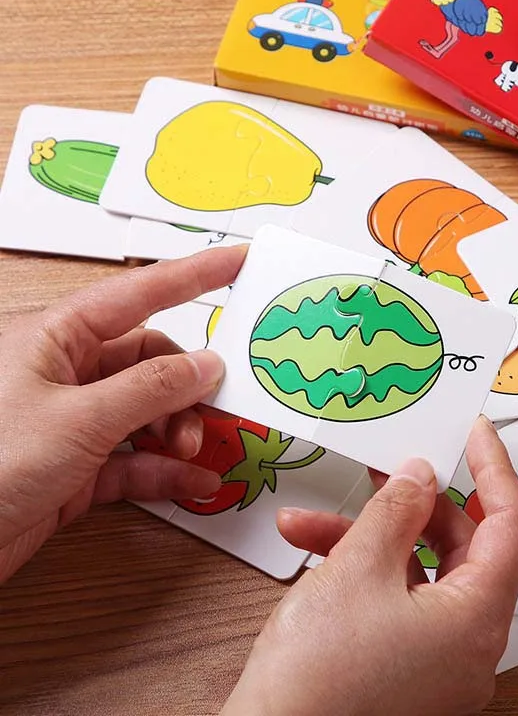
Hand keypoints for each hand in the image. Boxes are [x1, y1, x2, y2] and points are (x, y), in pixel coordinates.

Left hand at [0, 244, 246, 581]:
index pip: (139, 293)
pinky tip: (195, 479)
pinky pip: (136, 460)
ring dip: (180, 429)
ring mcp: (73, 423)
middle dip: (188, 382)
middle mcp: (67, 375)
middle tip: (216, 401)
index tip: (237, 262)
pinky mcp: (76, 469)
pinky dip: (166, 470)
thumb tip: (206, 366)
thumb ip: (151, 389)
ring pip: (148, 412)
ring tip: (194, 447)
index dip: (193, 274)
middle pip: (151, 361)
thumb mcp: (79, 420)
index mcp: (57, 339)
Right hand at [223, 417, 517, 715]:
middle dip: (414, 505)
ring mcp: (438, 662)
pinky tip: (309, 549)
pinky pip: (396, 602)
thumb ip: (398, 510)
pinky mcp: (406, 670)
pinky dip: (360, 572)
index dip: (495, 468)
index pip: (513, 524)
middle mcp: (469, 646)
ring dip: (370, 536)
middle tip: (386, 470)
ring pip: (418, 572)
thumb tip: (421, 476)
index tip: (473, 431)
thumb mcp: (357, 568)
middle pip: (462, 548)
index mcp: (477, 620)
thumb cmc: (316, 681)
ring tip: (316, 519)